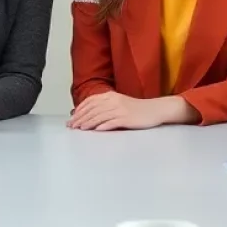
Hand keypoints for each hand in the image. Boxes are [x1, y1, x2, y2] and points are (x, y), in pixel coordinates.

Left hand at [67, 92, 187, 130]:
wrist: (154, 110)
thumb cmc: (136, 109)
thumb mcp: (118, 103)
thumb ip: (104, 107)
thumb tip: (88, 115)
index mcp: (110, 96)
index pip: (90, 102)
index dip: (79, 110)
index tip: (72, 118)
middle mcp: (114, 101)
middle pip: (92, 109)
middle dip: (80, 118)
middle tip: (72, 126)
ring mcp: (120, 110)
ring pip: (99, 116)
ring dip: (88, 123)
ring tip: (80, 129)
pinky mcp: (126, 119)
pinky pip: (111, 122)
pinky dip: (102, 126)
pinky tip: (95, 131)